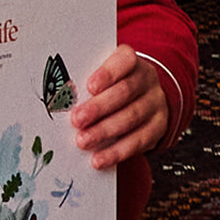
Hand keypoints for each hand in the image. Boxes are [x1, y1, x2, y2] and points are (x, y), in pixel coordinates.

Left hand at [69, 45, 166, 169]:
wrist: (146, 96)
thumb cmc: (114, 83)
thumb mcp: (104, 74)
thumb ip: (88, 80)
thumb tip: (62, 94)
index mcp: (131, 60)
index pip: (124, 61)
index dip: (107, 74)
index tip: (89, 86)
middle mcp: (147, 79)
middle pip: (125, 92)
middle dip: (99, 107)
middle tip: (77, 119)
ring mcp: (155, 103)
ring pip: (132, 117)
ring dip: (104, 131)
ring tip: (83, 141)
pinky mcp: (158, 127)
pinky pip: (139, 141)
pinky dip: (117, 152)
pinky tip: (99, 158)